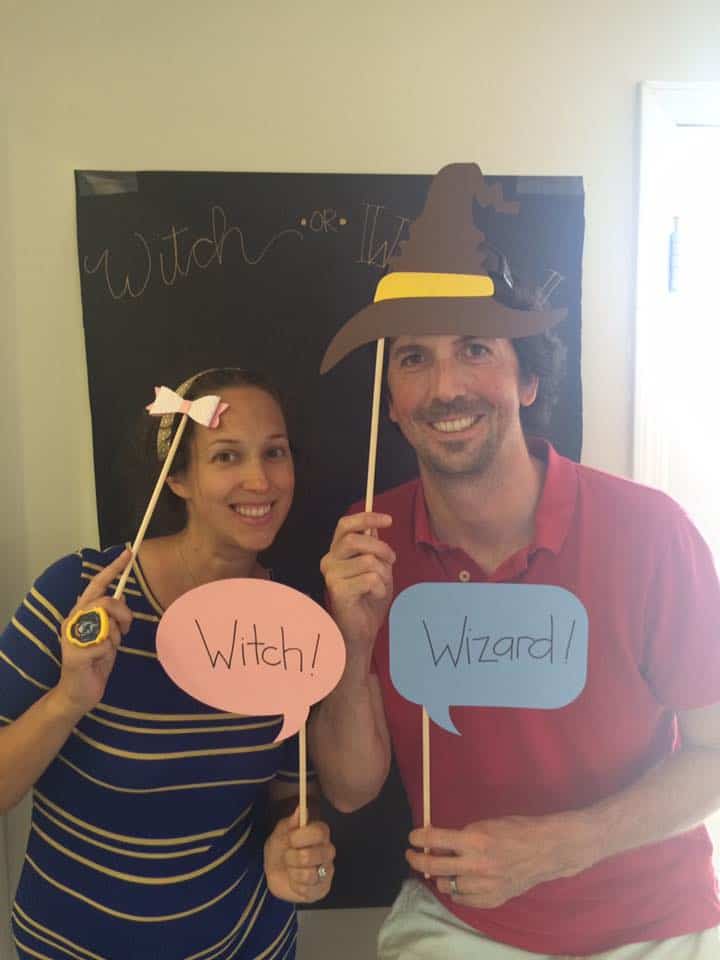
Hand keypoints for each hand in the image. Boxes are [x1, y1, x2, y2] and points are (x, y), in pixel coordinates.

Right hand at [56, 550, 133, 718]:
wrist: (78, 692)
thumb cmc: (94, 661)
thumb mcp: (108, 635)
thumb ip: (112, 617)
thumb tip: (122, 599)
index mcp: (81, 612)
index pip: (97, 584)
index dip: (113, 568)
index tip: (128, 553)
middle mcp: (74, 620)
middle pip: (107, 602)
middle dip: (123, 614)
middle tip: (125, 628)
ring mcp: (72, 636)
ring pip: (108, 623)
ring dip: (116, 638)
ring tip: (108, 648)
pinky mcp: (76, 654)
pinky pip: (106, 645)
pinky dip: (109, 653)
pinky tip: (100, 661)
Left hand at [264, 807, 334, 902]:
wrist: (274, 873)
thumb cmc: (279, 848)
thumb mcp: (279, 833)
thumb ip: (290, 823)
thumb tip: (300, 808)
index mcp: (320, 833)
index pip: (321, 832)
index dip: (302, 837)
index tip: (289, 839)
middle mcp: (328, 851)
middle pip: (315, 855)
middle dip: (293, 857)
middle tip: (287, 856)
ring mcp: (327, 871)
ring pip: (310, 874)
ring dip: (293, 873)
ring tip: (290, 870)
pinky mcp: (322, 889)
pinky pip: (307, 890)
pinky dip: (295, 886)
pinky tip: (294, 881)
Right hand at [320, 512, 394, 659]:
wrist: (362, 630)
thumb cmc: (369, 598)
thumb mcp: (377, 567)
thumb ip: (373, 548)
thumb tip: (375, 526)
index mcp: (337, 552)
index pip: (345, 525)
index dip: (366, 518)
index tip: (388, 520)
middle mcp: (329, 560)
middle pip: (357, 540)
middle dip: (381, 548)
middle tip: (391, 560)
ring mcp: (331, 575)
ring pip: (368, 560)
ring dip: (383, 573)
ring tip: (380, 585)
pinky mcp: (338, 590)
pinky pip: (370, 579)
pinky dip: (380, 588)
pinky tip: (374, 596)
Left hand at [406, 814, 590, 909]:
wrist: (546, 850)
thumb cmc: (515, 830)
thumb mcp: (484, 824)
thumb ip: (461, 836)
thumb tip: (436, 842)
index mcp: (474, 841)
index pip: (434, 840)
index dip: (418, 838)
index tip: (412, 838)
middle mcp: (476, 866)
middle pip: (434, 867)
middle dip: (416, 860)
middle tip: (412, 855)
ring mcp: (485, 886)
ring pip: (447, 886)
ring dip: (439, 877)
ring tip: (440, 869)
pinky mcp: (493, 899)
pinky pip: (464, 900)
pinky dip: (457, 891)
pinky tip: (459, 882)